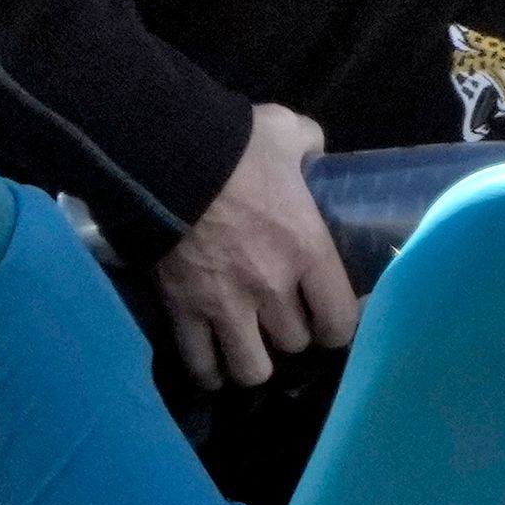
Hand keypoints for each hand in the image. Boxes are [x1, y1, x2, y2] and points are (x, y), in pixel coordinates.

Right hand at [151, 103, 359, 388]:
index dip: (337, 325)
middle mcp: (272, 289)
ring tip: (249, 349)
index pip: (341, 321)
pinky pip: (199, 363)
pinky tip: (212, 365)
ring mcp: (224, 305)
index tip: (330, 318)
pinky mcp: (182, 310)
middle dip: (291, 335)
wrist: (163, 154)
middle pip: (294, 343)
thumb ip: (309, 146)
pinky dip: (206, 370)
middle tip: (282, 320)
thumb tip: (313, 150)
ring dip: (253, 362)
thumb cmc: (234, 145)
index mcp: (309, 251)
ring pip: (251, 368)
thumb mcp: (287, 133)